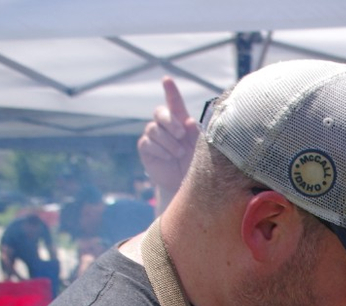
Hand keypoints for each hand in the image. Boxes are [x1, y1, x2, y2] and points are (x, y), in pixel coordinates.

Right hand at [137, 77, 196, 209]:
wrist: (185, 184)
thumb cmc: (197, 164)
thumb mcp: (200, 148)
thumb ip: (195, 134)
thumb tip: (188, 122)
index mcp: (180, 121)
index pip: (174, 102)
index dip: (170, 91)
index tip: (167, 80)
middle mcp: (165, 126)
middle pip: (159, 113)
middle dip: (170, 122)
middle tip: (181, 134)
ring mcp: (153, 136)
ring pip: (154, 129)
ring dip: (168, 141)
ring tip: (178, 153)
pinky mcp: (146, 147)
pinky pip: (148, 143)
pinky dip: (161, 150)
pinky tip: (169, 158)